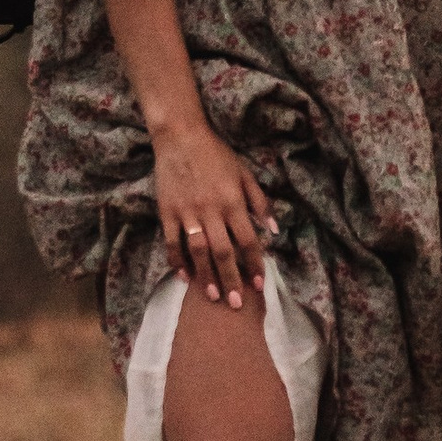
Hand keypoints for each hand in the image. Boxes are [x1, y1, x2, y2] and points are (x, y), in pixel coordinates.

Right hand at [152, 117, 273, 307]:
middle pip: (223, 252)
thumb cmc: (216, 154)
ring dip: (206, 276)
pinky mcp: (167, 212)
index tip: (260, 286)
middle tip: (236, 304)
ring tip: (213, 296)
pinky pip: (172, 242)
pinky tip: (184, 277)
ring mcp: (187, 212)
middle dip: (232, 280)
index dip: (255, 264)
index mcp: (233, 201)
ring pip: (198, 251)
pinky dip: (177, 261)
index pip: (247, 240)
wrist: (180, 136)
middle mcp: (211, 210)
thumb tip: (273, 231)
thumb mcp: (245, 173)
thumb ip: (260, 203)